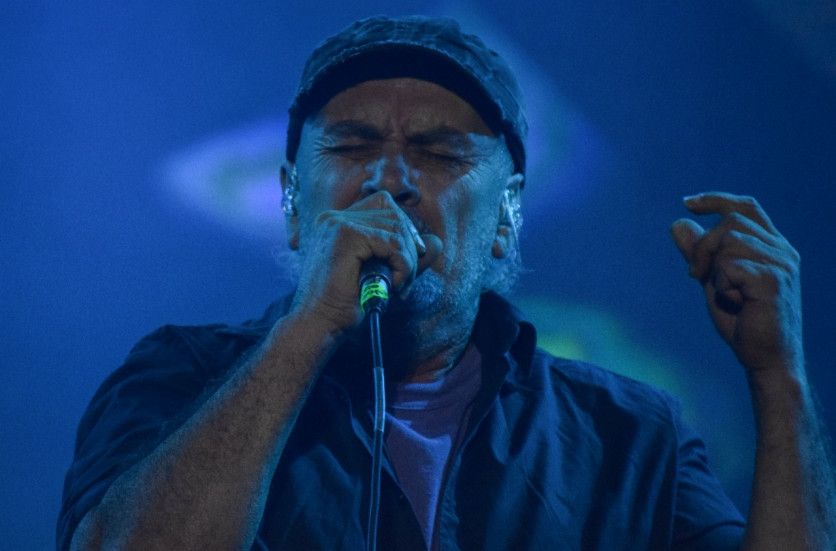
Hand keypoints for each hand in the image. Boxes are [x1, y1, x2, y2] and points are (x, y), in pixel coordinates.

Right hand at [290, 190, 441, 333]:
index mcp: (337, 221)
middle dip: (409, 246)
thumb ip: (407, 256)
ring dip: (407, 261)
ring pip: (396, 228)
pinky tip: (394, 286)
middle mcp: (335, 217)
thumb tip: (436, 242)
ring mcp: (338, 223)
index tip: (408, 260)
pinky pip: (392, 243)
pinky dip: (402, 266)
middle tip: (405, 280)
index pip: (383, 204)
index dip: (403, 228)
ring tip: (399, 286)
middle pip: (393, 212)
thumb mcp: (383, 274)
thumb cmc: (346, 303)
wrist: (320, 324)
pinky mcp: (346, 236)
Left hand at [671, 192, 802, 374]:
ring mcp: (782, 264)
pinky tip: (736, 303)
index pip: (746, 208)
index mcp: (773, 246)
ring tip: (727, 294)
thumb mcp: (712, 281)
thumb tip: (677, 223)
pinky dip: (721, 286)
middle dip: (702, 248)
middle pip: (729, 223)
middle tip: (695, 276)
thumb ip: (697, 253)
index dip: (716, 200)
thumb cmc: (741, 321)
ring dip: (714, 270)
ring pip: (728, 242)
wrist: (764, 359)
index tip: (687, 203)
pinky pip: (730, 266)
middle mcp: (782, 250)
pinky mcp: (774, 280)